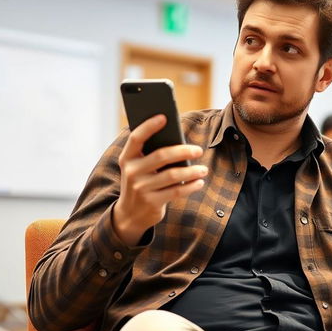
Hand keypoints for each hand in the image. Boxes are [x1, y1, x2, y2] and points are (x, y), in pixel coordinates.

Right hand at [113, 114, 207, 245]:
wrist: (129, 214)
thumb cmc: (141, 182)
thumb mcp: (140, 167)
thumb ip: (152, 154)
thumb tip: (179, 140)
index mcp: (127, 158)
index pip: (136, 138)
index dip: (149, 126)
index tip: (164, 117)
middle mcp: (132, 171)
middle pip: (161, 156)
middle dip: (183, 151)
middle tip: (199, 150)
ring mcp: (141, 188)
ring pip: (172, 175)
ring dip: (192, 171)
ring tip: (203, 169)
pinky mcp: (152, 202)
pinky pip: (177, 192)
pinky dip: (191, 186)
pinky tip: (199, 182)